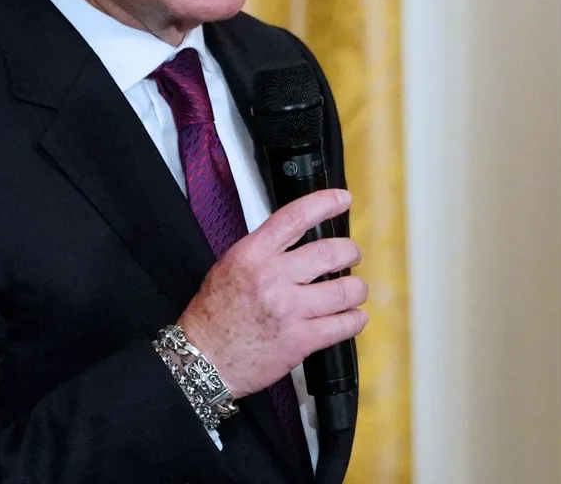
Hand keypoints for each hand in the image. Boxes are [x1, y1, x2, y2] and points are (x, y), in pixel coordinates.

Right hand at [176, 188, 368, 397]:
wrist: (202, 360)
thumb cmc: (213, 316)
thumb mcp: (230, 268)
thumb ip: (264, 252)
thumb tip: (298, 240)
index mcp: (252, 255)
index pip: (295, 217)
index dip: (324, 203)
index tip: (342, 199)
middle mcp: (272, 277)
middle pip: (330, 252)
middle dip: (350, 252)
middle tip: (352, 256)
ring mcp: (289, 309)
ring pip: (345, 290)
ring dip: (357, 288)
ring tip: (355, 290)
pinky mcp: (300, 340)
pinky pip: (343, 325)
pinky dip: (355, 319)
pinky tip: (354, 317)